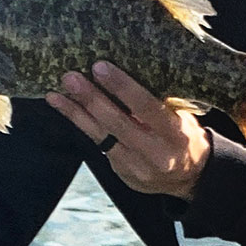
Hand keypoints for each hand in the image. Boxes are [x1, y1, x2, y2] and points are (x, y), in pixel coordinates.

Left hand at [47, 61, 211, 198]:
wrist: (189, 178)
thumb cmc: (184, 135)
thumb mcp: (182, 117)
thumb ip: (158, 102)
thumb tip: (124, 69)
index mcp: (176, 134)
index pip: (146, 107)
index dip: (122, 87)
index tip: (100, 67)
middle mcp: (156, 153)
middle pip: (117, 124)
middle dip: (92, 99)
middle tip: (70, 77)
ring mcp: (136, 167)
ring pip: (100, 137)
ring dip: (76, 113)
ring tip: (56, 94)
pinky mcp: (121, 173)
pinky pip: (97, 145)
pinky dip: (80, 124)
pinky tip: (64, 108)